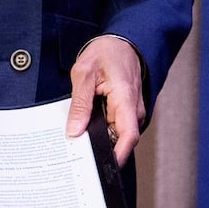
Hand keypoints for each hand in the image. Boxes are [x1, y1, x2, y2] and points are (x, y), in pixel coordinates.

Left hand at [65, 35, 145, 166]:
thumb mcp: (84, 73)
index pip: (128, 136)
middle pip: (119, 140)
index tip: (100, 166)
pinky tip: (87, 125)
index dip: (116, 156)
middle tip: (75, 152)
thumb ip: (80, 103)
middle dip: (99, 148)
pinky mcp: (126, 112)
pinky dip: (102, 129)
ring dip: (99, 137)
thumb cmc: (107, 52)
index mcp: (126, 99)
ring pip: (115, 135)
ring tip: (78, 135)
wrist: (121, 41)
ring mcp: (132, 112)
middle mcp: (134, 109)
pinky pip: (115, 127)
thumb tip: (74, 130)